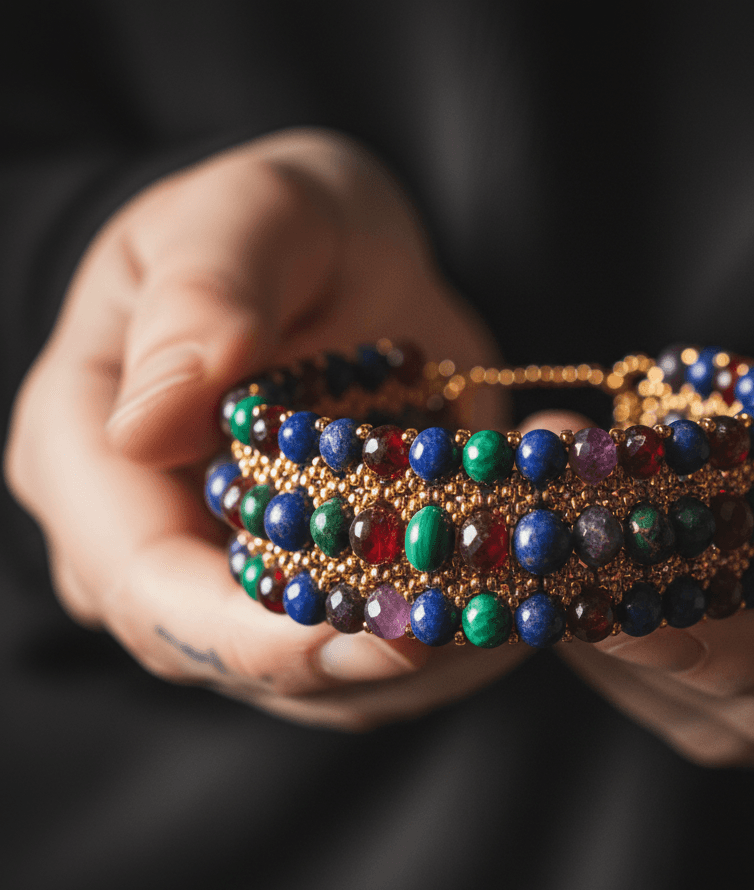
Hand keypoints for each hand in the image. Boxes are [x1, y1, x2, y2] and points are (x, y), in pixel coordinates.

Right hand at [4, 128, 528, 729]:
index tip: (380, 640)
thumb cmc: (277, 224)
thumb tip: (143, 425)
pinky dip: (448, 636)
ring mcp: (229, 579)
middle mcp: (151, 543)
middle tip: (488, 620)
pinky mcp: (307, 589)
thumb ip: (200, 299)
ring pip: (318, 674)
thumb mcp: (249, 215)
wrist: (332, 261)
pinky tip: (518, 597)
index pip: (151, 587)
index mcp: (91, 458)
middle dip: (365, 655)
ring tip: (526, 603)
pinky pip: (371, 646)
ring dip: (427, 657)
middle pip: (238, 654)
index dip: (259, 637)